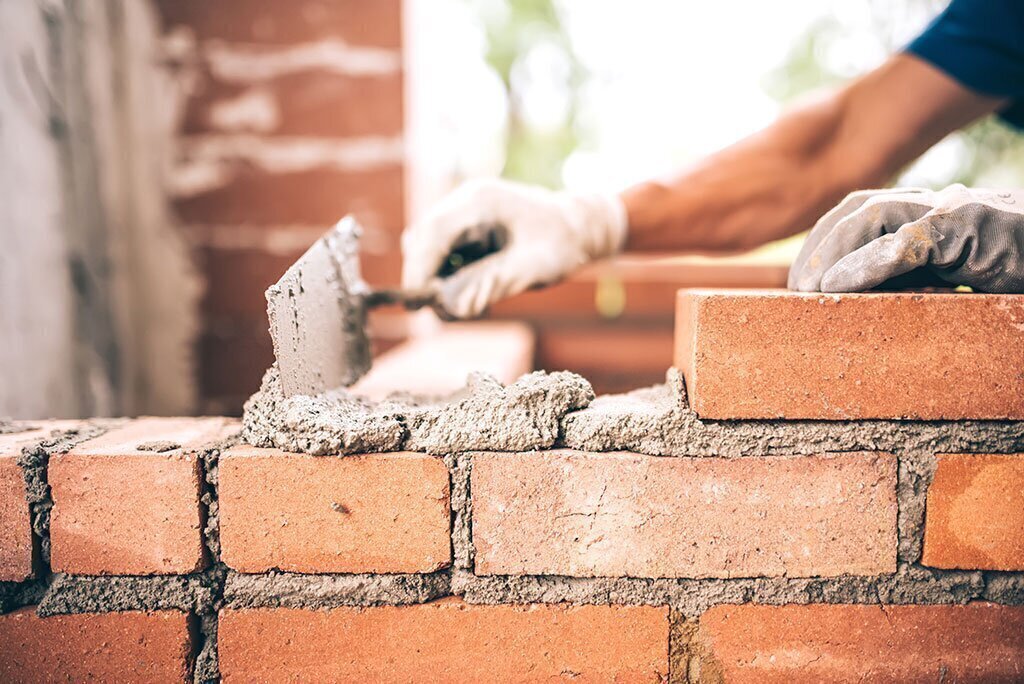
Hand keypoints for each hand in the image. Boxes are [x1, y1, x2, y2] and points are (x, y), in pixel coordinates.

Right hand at [401, 179, 627, 317]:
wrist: (581, 227)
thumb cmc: (563, 243)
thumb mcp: (535, 266)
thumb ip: (494, 284)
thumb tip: (454, 307)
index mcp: (480, 201)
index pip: (433, 233)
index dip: (418, 268)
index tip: (417, 303)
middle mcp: (466, 202)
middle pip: (424, 240)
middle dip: (424, 277)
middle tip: (438, 311)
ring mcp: (465, 215)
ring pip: (431, 249)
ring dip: (436, 279)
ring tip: (458, 307)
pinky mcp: (468, 231)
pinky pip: (445, 255)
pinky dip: (448, 277)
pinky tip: (468, 295)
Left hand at [788, 184, 1023, 292]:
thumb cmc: (1010, 270)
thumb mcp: (948, 278)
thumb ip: (907, 280)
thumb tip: (851, 301)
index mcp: (924, 213)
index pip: (856, 212)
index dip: (821, 241)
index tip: (799, 280)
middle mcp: (934, 204)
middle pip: (856, 208)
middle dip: (818, 246)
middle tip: (796, 289)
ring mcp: (954, 210)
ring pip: (874, 216)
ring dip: (833, 254)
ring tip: (811, 290)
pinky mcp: (974, 226)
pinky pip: (909, 241)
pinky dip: (867, 264)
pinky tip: (839, 287)